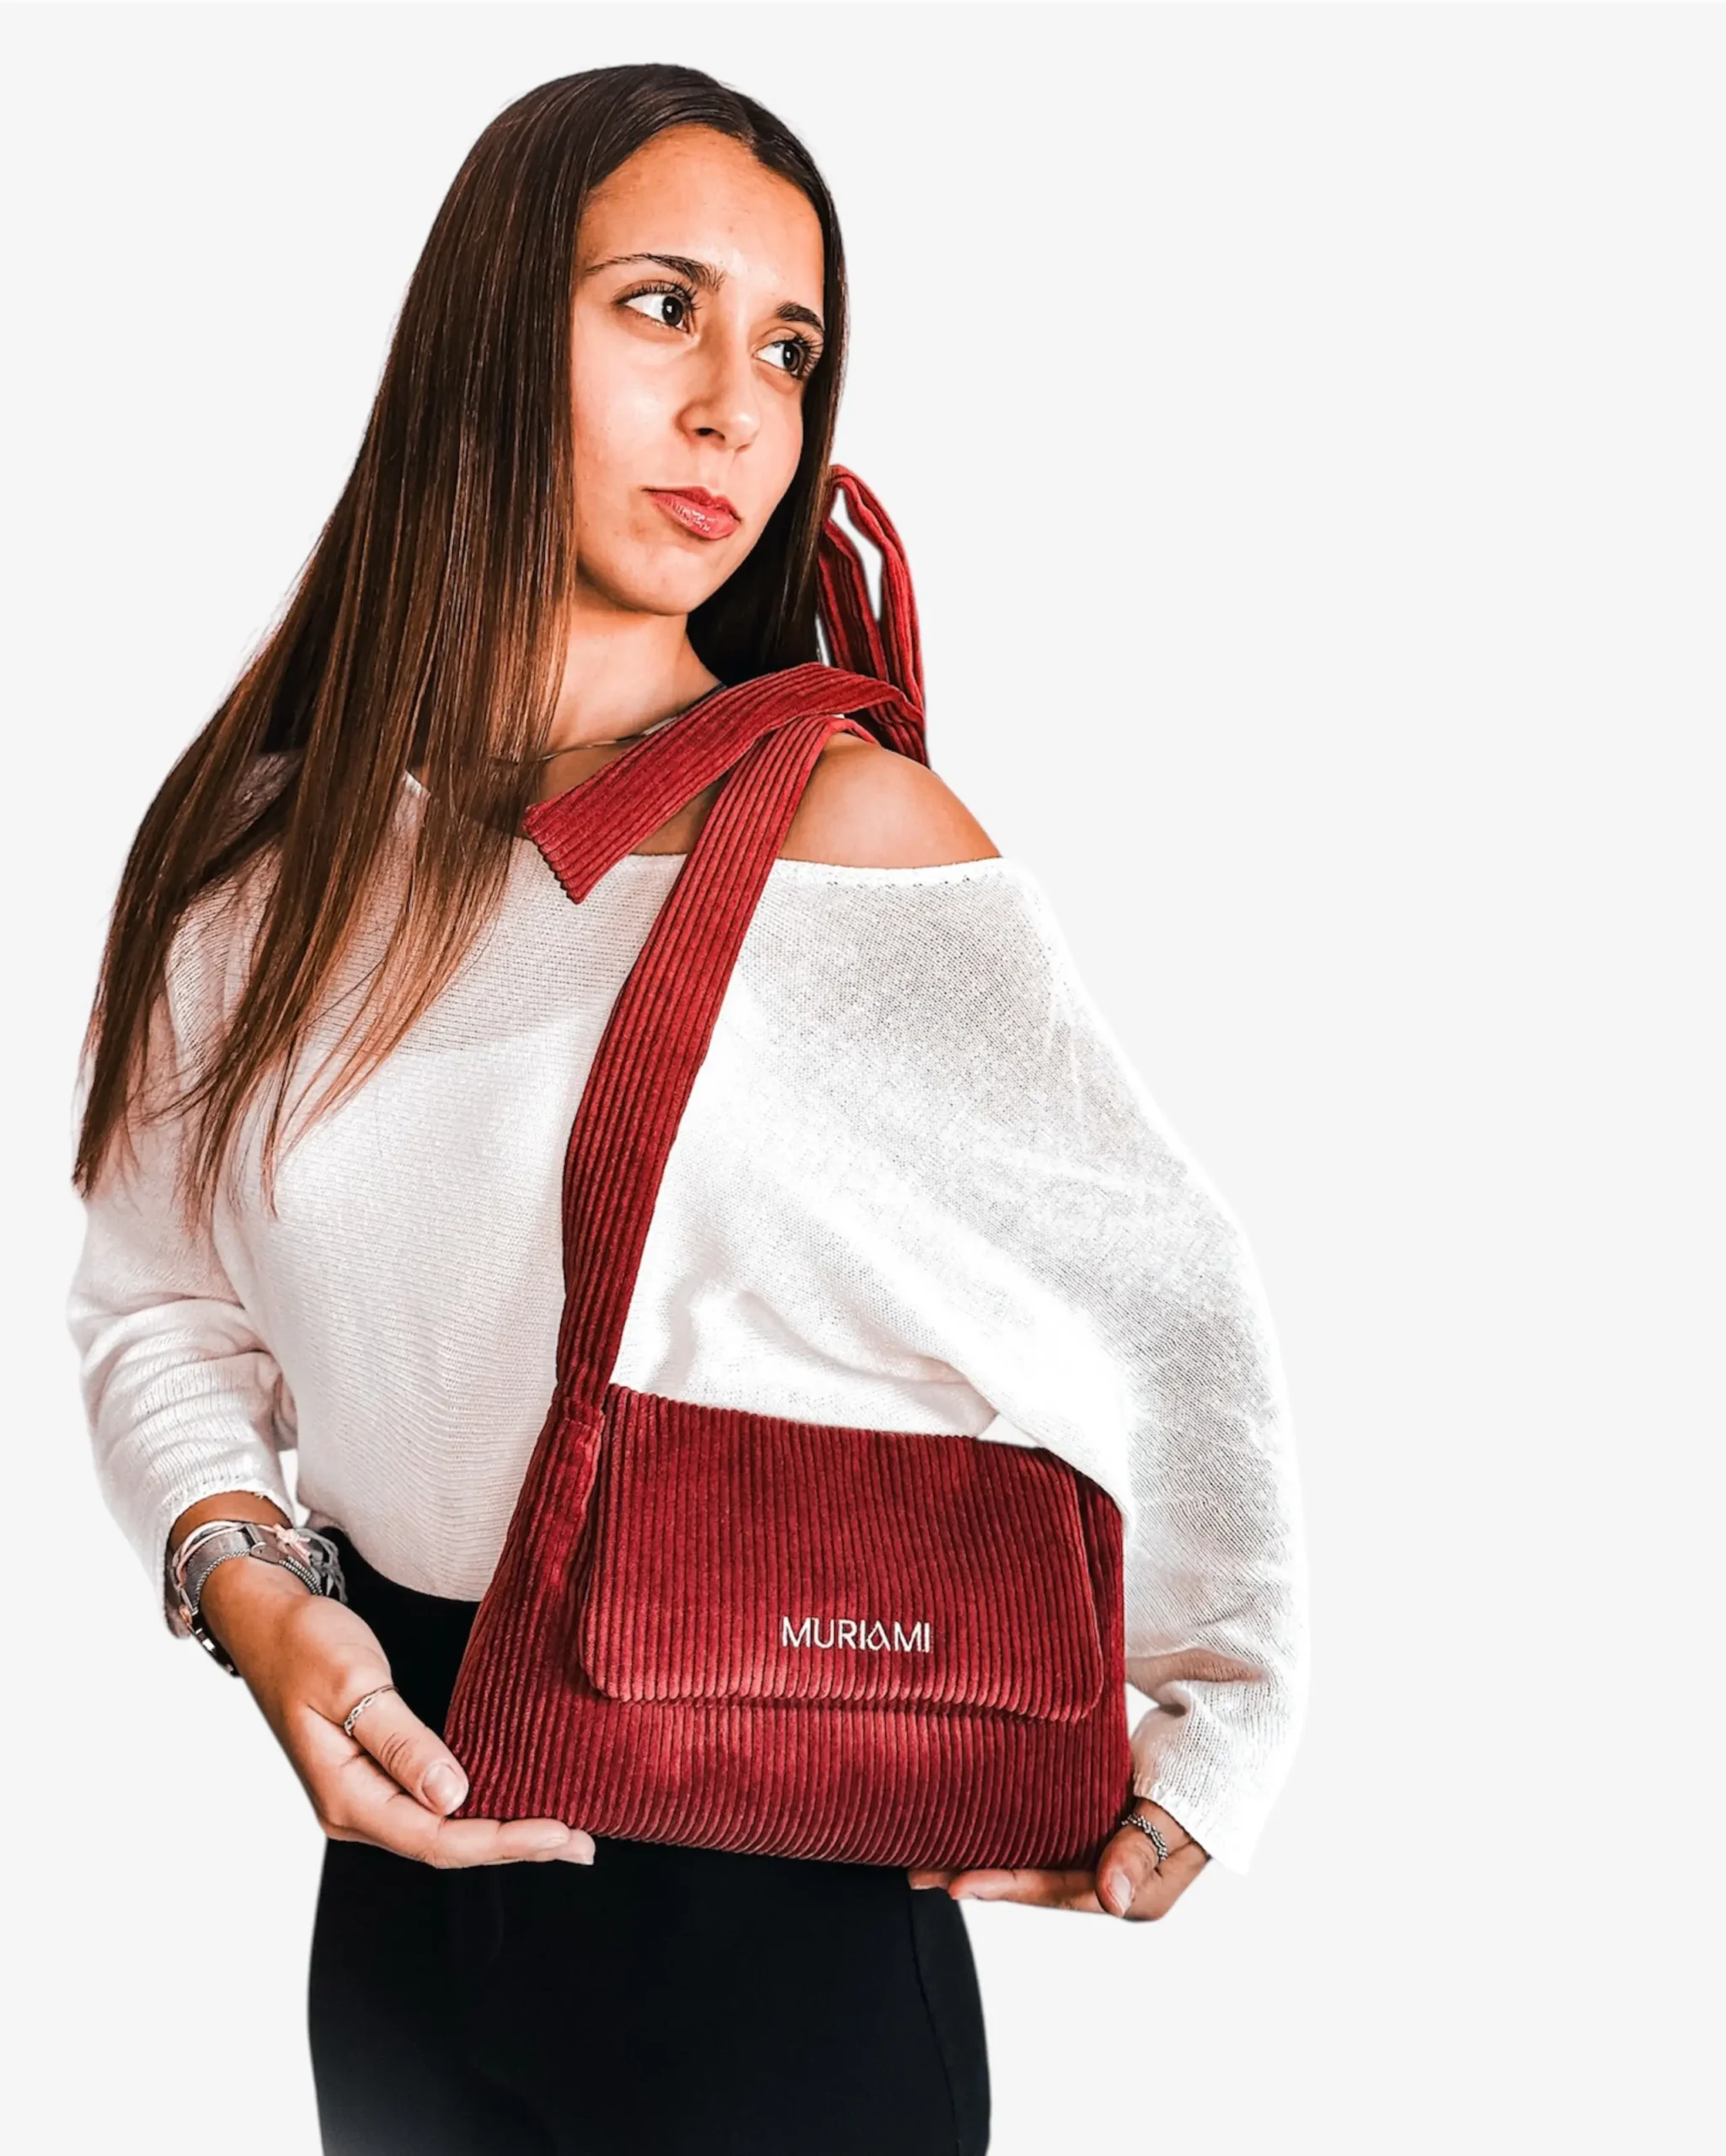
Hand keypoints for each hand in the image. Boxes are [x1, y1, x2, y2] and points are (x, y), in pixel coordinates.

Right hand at [198, 1558, 595, 1867]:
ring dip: (502, 1834)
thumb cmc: (306, 1642)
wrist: (267, 1619)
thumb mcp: (355, 1685)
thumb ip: (403, 1743)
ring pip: (441, 1831)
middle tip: (583, 1845)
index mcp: (345, 1798)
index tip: (560, 1831)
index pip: (436, 1839)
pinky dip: (478, 1811)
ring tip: (566, 1836)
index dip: (502, 1841)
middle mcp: (354, 1810)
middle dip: (515, 1846)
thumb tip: (453, 1797)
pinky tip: (513, 1806)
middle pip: (444, 1846)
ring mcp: (363, 1796)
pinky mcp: (374, 1775)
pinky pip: (432, 1807)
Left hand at [906, 1800, 1207, 1920]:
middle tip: (915, 1872)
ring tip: (921, 1855)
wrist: (1223, 1737)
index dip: (1008, 1886)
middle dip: (975, 1876)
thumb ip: (1142, 1850)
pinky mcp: (1089, 1829)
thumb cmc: (1204, 1772)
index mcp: (1136, 1894)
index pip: (1060, 1891)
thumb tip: (1112, 1901)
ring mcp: (1099, 1857)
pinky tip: (962, 1827)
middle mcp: (1112, 1885)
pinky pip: (1039, 1838)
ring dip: (978, 1856)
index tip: (958, 1883)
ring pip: (1030, 1861)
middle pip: (1034, 1883)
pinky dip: (1003, 1833)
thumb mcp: (1176, 1812)